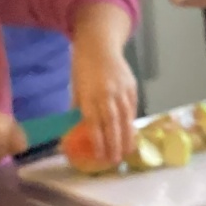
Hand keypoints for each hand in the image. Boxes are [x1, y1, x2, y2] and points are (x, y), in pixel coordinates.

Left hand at [71, 42, 136, 164]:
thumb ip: (78, 107)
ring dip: (127, 136)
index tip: (100, 155)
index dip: (98, 140)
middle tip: (116, 160)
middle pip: (112, 123)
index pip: (94, 122)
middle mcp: (107, 93)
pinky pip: (132, 107)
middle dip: (115, 143)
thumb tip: (73, 127)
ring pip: (126, 117)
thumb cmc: (83, 66)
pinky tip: (132, 133)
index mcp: (89, 94)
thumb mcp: (76, 86)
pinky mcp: (132, 86)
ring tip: (128, 151)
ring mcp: (121, 90)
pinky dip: (132, 121)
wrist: (100, 44)